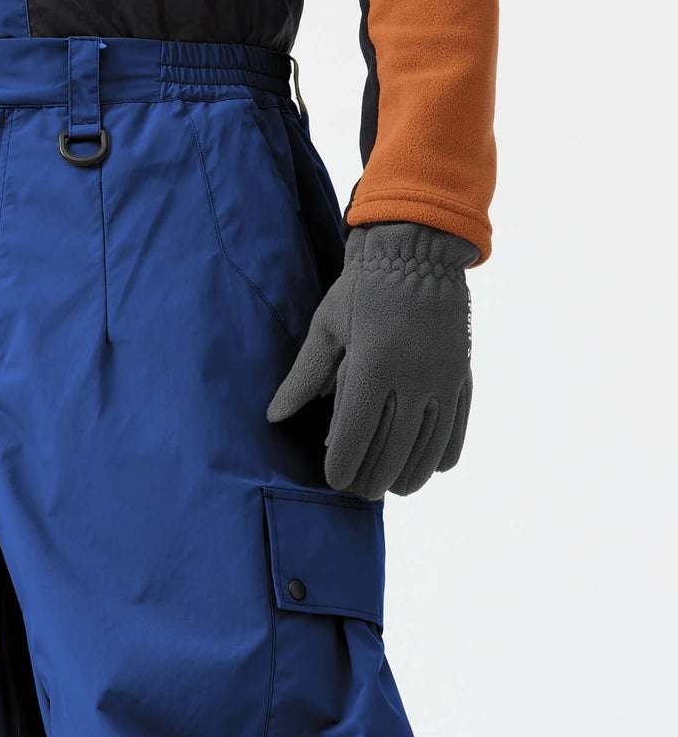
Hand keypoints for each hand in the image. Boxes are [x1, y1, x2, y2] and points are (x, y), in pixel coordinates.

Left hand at [266, 221, 477, 500]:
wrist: (419, 247)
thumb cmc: (362, 287)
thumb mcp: (326, 327)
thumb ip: (304, 377)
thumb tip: (275, 417)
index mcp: (373, 366)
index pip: (355, 438)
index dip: (344, 468)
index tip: (335, 480)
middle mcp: (412, 378)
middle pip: (392, 452)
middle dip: (373, 479)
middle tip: (360, 490)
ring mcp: (442, 379)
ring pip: (428, 448)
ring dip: (410, 475)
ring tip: (394, 486)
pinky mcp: (462, 374)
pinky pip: (457, 428)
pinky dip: (443, 453)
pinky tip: (431, 466)